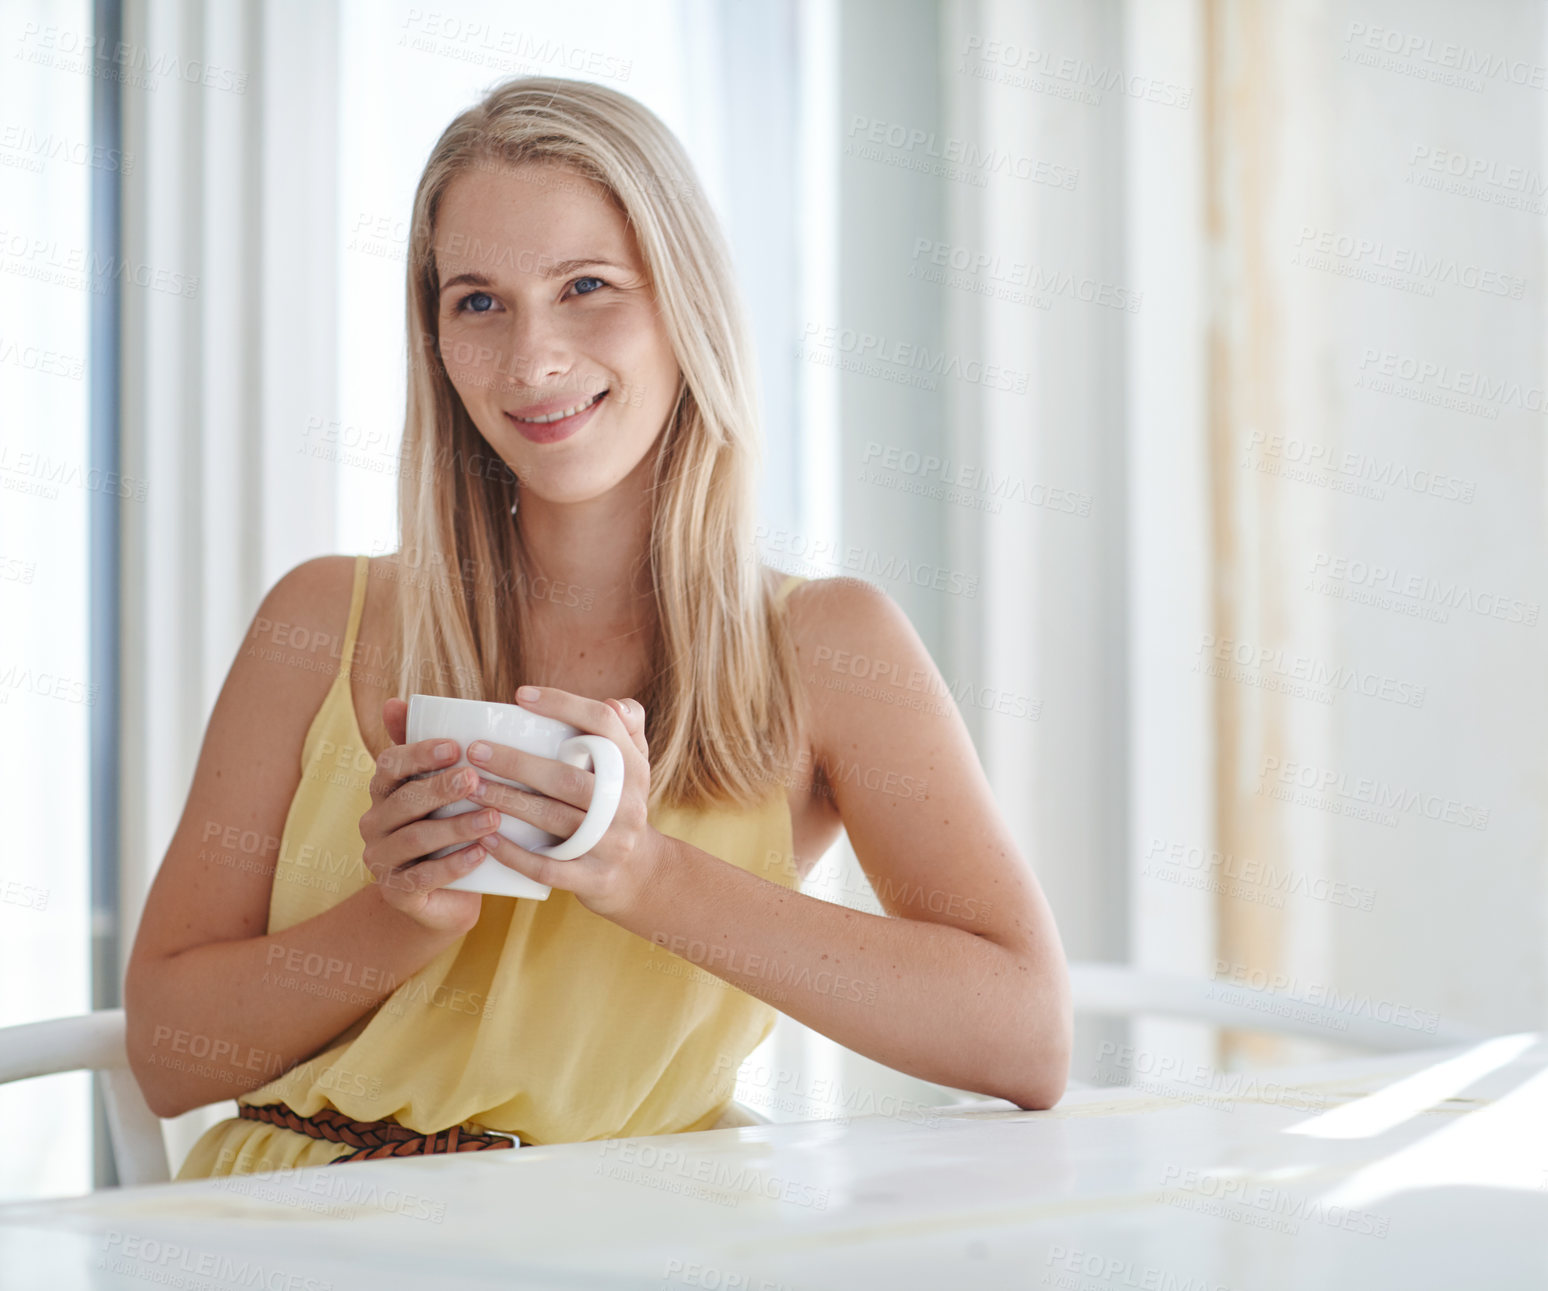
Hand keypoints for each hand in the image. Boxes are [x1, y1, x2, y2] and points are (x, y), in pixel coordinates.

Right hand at [357, 698, 497, 936]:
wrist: (446, 897)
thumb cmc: (448, 830)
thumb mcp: (441, 789)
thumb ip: (426, 748)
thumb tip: (397, 699)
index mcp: (383, 791)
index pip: (390, 765)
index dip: (420, 754)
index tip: (456, 746)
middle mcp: (374, 823)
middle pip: (404, 801)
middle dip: (441, 788)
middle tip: (477, 780)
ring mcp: (381, 860)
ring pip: (415, 838)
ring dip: (456, 826)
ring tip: (493, 818)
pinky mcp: (396, 892)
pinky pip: (423, 877)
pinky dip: (454, 865)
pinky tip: (481, 854)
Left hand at [463, 687, 668, 918]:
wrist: (641, 873)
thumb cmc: (621, 805)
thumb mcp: (635, 765)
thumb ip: (627, 727)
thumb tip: (612, 702)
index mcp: (633, 768)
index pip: (603, 724)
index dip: (564, 705)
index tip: (520, 696)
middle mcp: (626, 804)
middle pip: (568, 779)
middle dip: (517, 764)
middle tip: (476, 751)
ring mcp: (611, 843)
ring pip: (552, 820)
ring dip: (506, 803)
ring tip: (471, 789)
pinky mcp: (594, 878)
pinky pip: (548, 867)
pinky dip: (514, 854)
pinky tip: (485, 840)